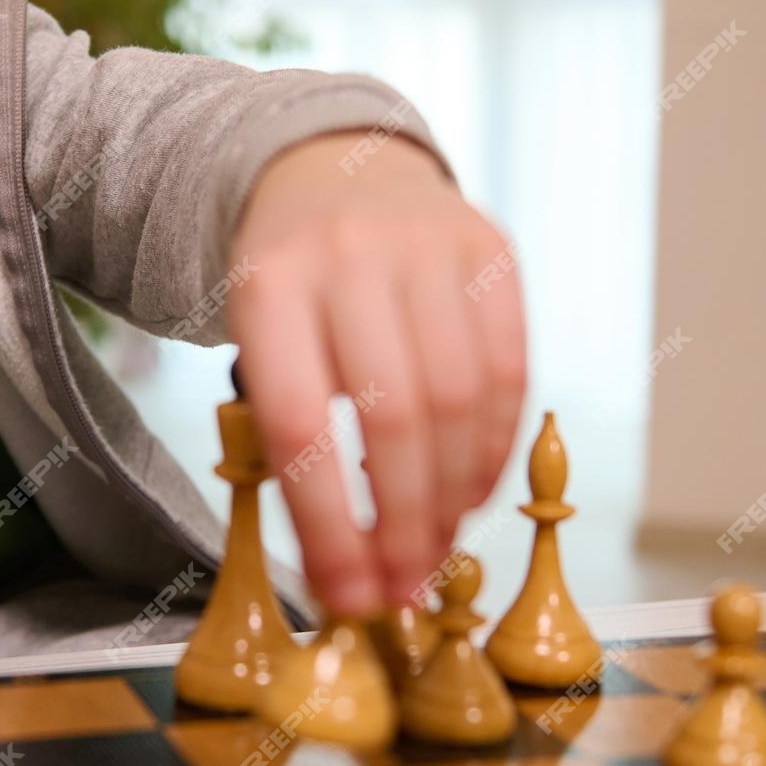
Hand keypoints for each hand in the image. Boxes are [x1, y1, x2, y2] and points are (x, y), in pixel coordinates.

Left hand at [225, 129, 527, 615]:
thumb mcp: (256, 340)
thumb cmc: (288, 287)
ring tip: (436, 548)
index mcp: (269, 284)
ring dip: (454, 496)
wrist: (330, 169)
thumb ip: (291, 440)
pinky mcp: (490, 248)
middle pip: (393, 419)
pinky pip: (509, 369)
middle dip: (402, 523)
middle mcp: (350, 255)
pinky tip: (471, 493)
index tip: (347, 595)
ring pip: (460, 399)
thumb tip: (349, 572)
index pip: (302, 427)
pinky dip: (496, 447)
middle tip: (402, 588)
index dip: (329, 525)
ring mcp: (428, 245)